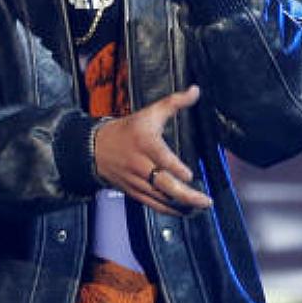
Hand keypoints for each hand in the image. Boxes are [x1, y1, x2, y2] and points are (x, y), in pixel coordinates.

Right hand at [93, 86, 211, 214]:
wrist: (95, 148)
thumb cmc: (127, 130)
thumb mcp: (149, 113)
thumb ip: (174, 102)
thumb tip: (195, 91)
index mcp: (144, 142)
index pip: (161, 158)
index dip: (175, 168)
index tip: (189, 175)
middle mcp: (140, 164)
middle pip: (164, 184)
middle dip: (186, 195)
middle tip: (206, 200)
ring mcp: (136, 180)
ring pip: (160, 198)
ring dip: (181, 205)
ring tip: (200, 207)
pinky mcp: (134, 192)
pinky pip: (153, 204)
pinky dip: (169, 210)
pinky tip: (184, 211)